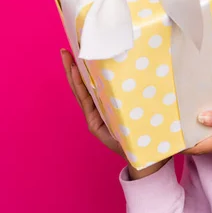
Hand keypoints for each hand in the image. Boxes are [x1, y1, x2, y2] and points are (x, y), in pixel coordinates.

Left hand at [60, 48, 167, 178]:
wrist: (146, 162)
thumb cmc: (139, 149)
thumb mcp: (130, 135)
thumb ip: (125, 122)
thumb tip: (126, 104)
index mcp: (97, 121)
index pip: (83, 94)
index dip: (76, 77)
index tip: (71, 60)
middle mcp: (97, 115)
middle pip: (81, 88)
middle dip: (72, 69)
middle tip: (65, 50)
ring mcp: (103, 112)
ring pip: (88, 89)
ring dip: (80, 72)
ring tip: (74, 54)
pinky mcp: (110, 111)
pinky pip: (98, 93)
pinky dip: (93, 80)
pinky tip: (92, 68)